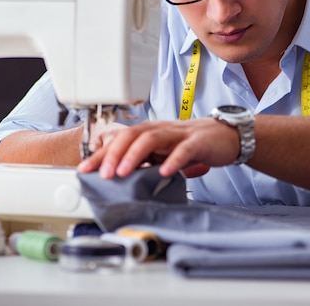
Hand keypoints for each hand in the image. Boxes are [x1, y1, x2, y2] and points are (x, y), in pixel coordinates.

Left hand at [77, 117, 241, 178]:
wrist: (226, 136)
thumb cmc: (191, 145)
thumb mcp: (162, 154)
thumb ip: (143, 163)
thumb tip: (117, 179)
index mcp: (149, 133)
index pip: (119, 140)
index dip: (100, 154)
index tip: (84, 170)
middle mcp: (160, 130)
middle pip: (131, 135)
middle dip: (114, 154)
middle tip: (103, 174)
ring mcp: (179, 134)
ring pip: (152, 139)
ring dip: (135, 155)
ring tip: (123, 173)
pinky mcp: (198, 142)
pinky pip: (183, 150)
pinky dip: (173, 160)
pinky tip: (164, 172)